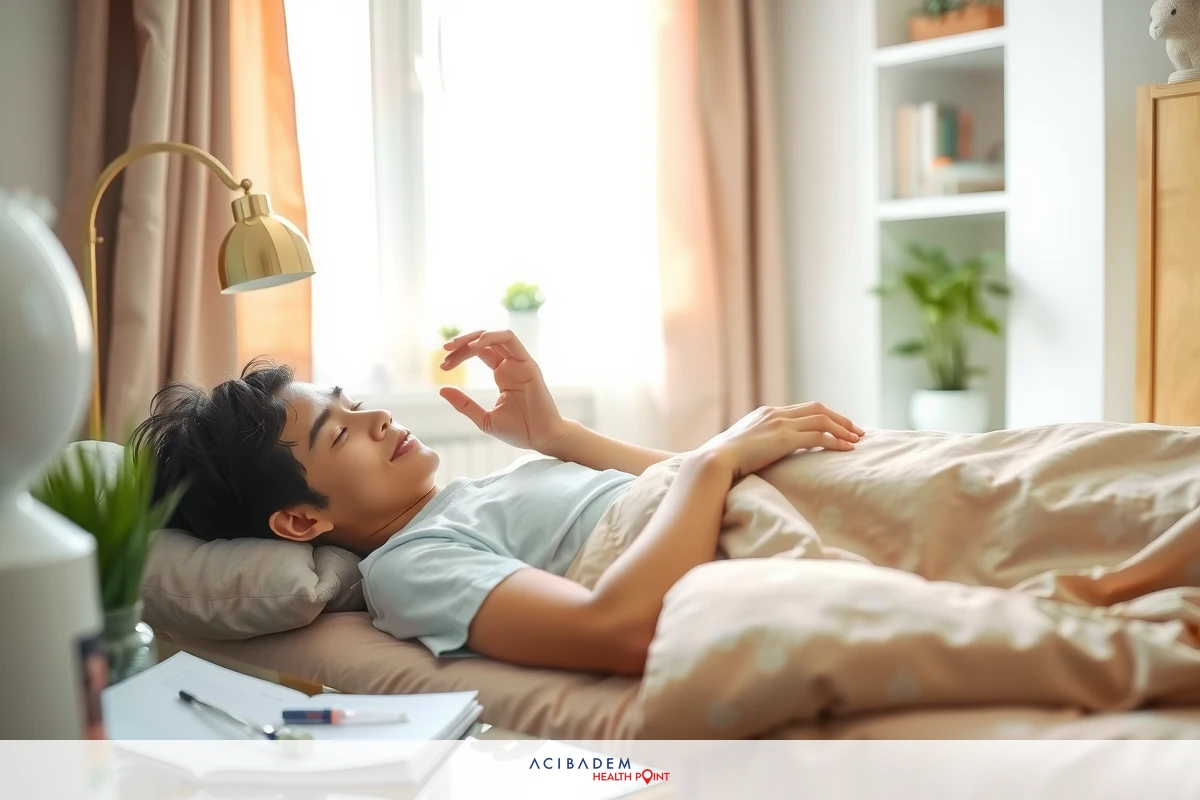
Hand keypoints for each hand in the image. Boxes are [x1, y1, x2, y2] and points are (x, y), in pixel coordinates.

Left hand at [437, 329, 568, 452]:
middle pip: (485, 341)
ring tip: (455, 346)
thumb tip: (442, 389)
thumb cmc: (519, 430)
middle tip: (444, 350)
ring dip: (474, 336)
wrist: (542, 439)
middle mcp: (511, 365)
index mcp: (503, 374)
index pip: (479, 352)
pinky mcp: (528, 363)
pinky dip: (491, 338)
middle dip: (462, 342)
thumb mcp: (484, 418)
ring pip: (497, 336)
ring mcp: (520, 363)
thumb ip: (464, 404)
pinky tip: (475, 346)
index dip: (459, 355)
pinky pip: (510, 340)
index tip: (442, 367)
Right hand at [699, 403, 863, 479]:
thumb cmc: (724, 460)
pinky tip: (847, 448)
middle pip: (817, 409)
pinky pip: (819, 436)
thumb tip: (759, 455)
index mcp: (766, 413)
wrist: (715, 460)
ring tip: (857, 439)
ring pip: (822, 420)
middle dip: (840, 419)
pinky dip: (836, 441)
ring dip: (843, 428)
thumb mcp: (742, 446)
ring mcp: (780, 424)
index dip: (824, 416)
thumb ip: (755, 444)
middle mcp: (776, 414)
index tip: (837, 426)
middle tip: (856, 430)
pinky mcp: (784, 439)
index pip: (802, 409)